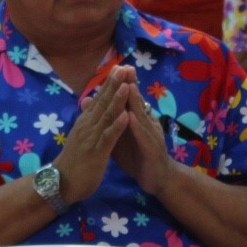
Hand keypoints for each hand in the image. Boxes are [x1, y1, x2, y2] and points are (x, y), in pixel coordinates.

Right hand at [51, 72, 130, 202]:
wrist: (61, 183)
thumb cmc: (73, 161)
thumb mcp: (80, 136)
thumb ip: (87, 119)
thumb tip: (88, 101)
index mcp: (86, 122)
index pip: (99, 99)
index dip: (109, 83)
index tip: (119, 67)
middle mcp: (88, 126)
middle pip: (103, 102)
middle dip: (114, 84)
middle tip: (124, 66)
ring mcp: (92, 138)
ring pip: (107, 116)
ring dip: (118, 100)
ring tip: (127, 84)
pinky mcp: (96, 152)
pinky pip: (109, 137)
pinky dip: (117, 125)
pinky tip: (126, 115)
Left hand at [110, 71, 175, 197]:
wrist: (157, 179)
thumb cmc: (137, 156)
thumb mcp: (119, 137)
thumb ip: (108, 120)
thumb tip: (89, 103)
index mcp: (138, 120)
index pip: (129, 99)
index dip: (123, 84)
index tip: (115, 67)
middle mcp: (146, 123)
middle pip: (137, 102)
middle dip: (131, 84)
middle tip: (125, 67)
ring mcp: (151, 135)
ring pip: (142, 116)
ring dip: (135, 102)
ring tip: (128, 86)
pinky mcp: (152, 149)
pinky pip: (144, 137)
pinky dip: (137, 127)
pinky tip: (131, 118)